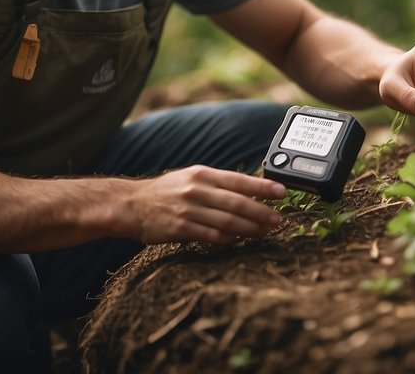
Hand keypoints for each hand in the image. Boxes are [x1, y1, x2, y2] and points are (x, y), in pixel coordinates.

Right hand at [128, 166, 286, 245]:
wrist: (132, 205)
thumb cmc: (167, 192)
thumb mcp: (191, 177)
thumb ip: (218, 184)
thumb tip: (250, 189)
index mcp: (203, 174)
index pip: (239, 179)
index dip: (262, 186)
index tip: (282, 191)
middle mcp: (197, 190)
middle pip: (236, 202)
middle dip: (261, 212)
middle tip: (279, 220)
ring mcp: (188, 209)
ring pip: (226, 220)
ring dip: (249, 228)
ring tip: (266, 232)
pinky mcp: (180, 228)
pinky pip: (210, 235)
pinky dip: (227, 239)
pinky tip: (239, 240)